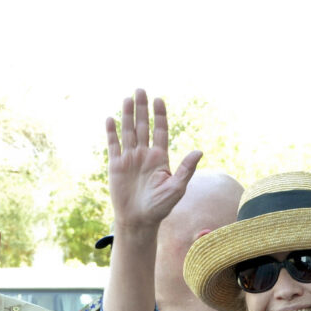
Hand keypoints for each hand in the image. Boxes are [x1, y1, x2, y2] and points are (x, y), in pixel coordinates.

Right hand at [107, 89, 202, 235]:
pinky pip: (113, 145)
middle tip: (140, 89)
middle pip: (143, 126)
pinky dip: (111, 133)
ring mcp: (130, 159)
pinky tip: (110, 119)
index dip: (159, 115)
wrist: (139, 221)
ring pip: (128, 132)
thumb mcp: (176, 188)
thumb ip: (186, 169)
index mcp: (160, 158)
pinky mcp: (116, 166)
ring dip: (126, 115)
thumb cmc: (160, 207)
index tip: (158, 99)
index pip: (160, 131)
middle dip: (141, 108)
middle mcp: (145, 155)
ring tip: (127, 98)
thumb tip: (199, 151)